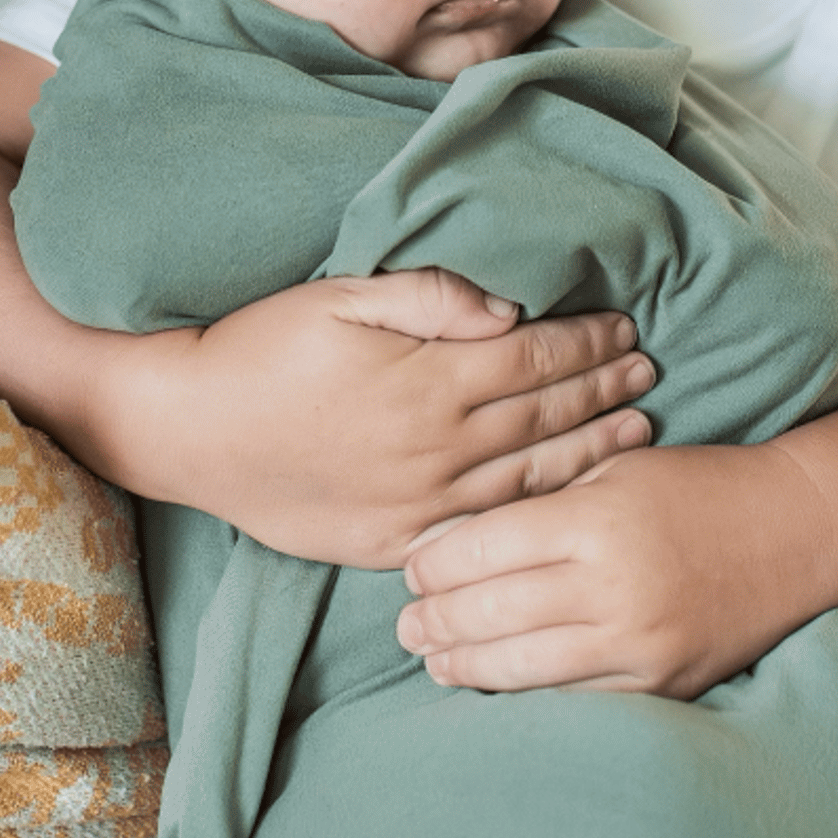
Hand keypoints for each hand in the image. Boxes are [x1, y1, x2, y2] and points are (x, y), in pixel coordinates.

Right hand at [126, 271, 654, 566]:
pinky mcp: (395, 541)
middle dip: (605, 390)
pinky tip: (567, 500)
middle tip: (649, 372)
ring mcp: (420, 503)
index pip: (537, 358)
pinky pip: (484, 529)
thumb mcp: (342, 296)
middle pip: (548, 417)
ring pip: (531, 478)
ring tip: (636, 430)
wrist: (188, 430)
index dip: (589, 343)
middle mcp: (438, 450)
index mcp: (431, 382)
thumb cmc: (261, 349)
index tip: (625, 328)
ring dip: (590, 450)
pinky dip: (536, 511)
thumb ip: (433, 298)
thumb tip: (510, 309)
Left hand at [396, 441, 837, 697]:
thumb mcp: (616, 470)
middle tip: (405, 624)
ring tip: (434, 660)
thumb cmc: (699, 487)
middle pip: (490, 613)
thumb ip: (542, 504)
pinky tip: (494, 684)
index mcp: (597, 521)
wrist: (799, 531)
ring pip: (520, 668)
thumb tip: (454, 543)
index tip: (409, 569)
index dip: (432, 564)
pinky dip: (524, 694)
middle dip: (434, 621)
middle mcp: (614, 587)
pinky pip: (572, 699)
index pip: (483, 549)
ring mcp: (639, 643)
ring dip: (464, 667)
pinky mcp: (661, 683)